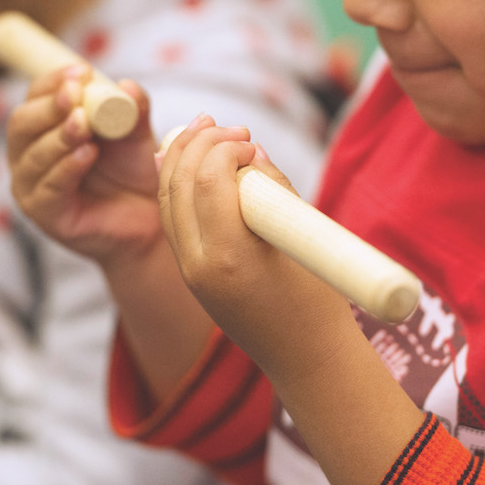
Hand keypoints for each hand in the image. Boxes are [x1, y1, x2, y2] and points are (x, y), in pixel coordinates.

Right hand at [7, 65, 163, 264]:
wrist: (149, 220)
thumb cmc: (134, 171)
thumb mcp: (136, 134)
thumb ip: (133, 109)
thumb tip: (127, 86)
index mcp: (43, 128)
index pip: (35, 97)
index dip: (52, 81)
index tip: (80, 72)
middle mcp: (28, 155)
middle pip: (22, 124)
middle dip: (49, 107)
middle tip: (74, 94)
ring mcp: (31, 187)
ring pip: (33, 156)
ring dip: (59, 137)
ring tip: (84, 124)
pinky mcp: (45, 216)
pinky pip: (48, 188)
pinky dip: (66, 168)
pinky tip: (87, 155)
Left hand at [157, 115, 355, 375]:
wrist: (305, 359)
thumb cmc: (318, 302)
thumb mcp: (304, 239)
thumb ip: (274, 190)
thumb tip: (251, 151)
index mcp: (230, 258)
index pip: (209, 182)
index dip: (225, 149)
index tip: (252, 142)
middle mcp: (198, 266)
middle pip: (179, 185)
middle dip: (199, 145)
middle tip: (225, 125)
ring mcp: (189, 273)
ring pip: (166, 200)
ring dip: (181, 158)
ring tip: (203, 129)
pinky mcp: (189, 274)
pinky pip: (171, 219)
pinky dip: (174, 184)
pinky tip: (183, 159)